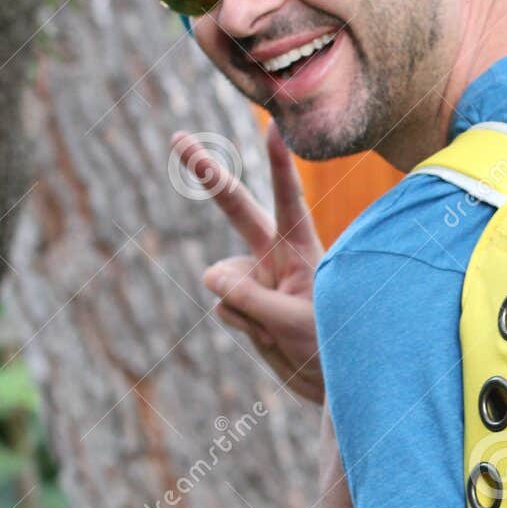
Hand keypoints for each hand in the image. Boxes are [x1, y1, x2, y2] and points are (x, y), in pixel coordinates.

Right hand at [171, 122, 325, 404]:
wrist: (328, 381)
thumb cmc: (326, 345)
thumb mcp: (292, 321)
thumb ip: (248, 297)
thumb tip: (210, 276)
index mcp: (300, 248)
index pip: (288, 199)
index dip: (279, 163)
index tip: (276, 126)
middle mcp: (274, 254)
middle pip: (236, 208)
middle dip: (207, 173)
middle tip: (178, 138)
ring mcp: (255, 277)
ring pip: (223, 282)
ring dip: (246, 311)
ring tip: (280, 329)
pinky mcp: (241, 301)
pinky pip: (223, 308)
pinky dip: (242, 326)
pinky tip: (267, 336)